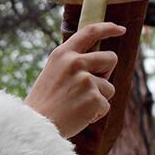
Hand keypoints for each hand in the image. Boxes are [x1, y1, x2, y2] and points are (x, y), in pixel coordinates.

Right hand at [24, 22, 124, 137]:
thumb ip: (73, 63)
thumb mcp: (53, 72)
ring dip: (98, 98)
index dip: (108, 28)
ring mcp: (85, 80)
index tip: (121, 29)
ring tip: (76, 106)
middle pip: (110, 58)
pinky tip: (78, 116)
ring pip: (109, 87)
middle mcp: (75, 62)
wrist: (34, 126)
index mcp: (63, 53)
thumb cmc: (44, 103)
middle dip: (107, 73)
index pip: (90, 31)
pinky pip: (105, 105)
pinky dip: (96, 114)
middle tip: (89, 88)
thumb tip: (101, 61)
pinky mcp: (93, 98)